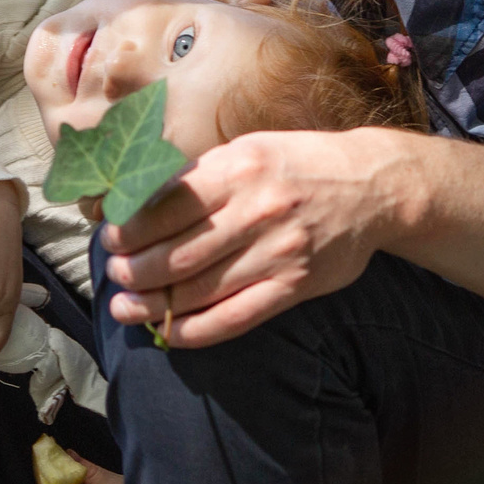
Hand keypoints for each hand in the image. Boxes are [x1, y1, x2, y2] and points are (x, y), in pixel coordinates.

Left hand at [100, 129, 412, 347]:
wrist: (373, 186)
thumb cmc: (300, 165)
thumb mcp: (250, 150)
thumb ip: (201, 177)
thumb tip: (137, 202)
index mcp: (239, 169)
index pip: (166, 207)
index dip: (130, 229)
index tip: (111, 239)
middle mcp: (256, 210)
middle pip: (177, 254)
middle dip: (135, 271)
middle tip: (116, 276)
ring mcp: (277, 252)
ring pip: (199, 289)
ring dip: (153, 304)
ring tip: (125, 308)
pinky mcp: (294, 286)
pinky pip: (234, 317)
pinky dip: (195, 331)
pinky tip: (169, 333)